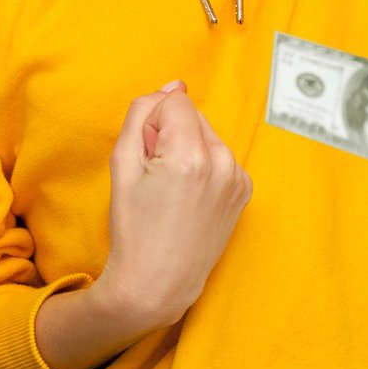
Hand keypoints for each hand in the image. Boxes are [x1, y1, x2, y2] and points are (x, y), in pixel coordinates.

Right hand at [94, 79, 253, 330]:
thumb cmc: (134, 228)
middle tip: (156, 178)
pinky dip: (204, 167)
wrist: (158, 283)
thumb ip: (143, 114)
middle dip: (171, 134)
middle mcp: (223, 163)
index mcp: (191, 155)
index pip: (173, 101)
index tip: (147, 157)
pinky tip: (189, 198)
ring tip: (172, 191)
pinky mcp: (245, 190)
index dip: (152, 124)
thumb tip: (174, 85)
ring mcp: (238, 178)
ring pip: (206, 135)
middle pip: (193, 115)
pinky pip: (220, 157)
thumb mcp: (122, 164)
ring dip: (188, 149)